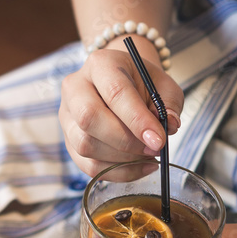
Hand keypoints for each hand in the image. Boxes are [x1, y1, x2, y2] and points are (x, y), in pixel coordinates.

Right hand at [59, 37, 182, 178]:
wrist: (123, 83)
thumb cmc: (142, 83)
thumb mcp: (163, 85)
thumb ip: (169, 104)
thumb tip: (169, 126)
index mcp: (100, 64)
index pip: (115, 92)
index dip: (137, 119)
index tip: (159, 140)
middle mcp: (75, 87)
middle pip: (89, 118)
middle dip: (125, 141)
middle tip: (154, 148)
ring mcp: (66, 114)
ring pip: (85, 144)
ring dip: (121, 159)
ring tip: (148, 155)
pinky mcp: (68, 139)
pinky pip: (87, 164)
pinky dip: (116, 172)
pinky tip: (138, 166)